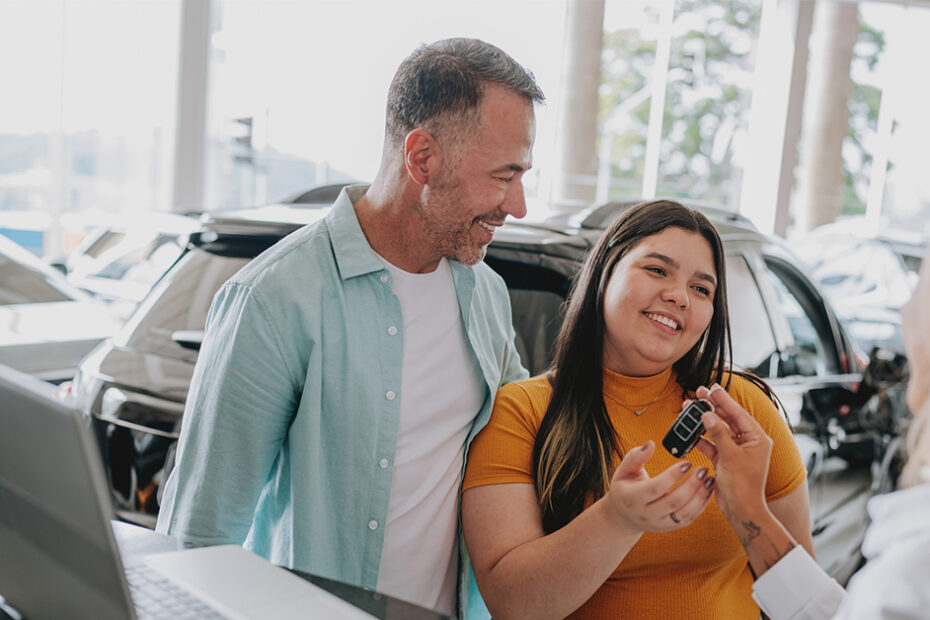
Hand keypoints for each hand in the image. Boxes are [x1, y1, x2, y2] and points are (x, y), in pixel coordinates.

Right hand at [603, 440, 714, 532]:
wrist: (623, 516)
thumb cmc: (624, 487)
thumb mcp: (624, 470)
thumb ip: (636, 456)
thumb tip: (651, 444)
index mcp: (631, 498)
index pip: (656, 487)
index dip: (673, 475)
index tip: (687, 463)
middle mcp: (645, 513)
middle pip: (673, 502)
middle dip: (691, 485)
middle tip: (702, 470)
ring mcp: (658, 523)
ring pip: (684, 513)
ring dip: (700, 496)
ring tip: (709, 480)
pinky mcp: (669, 527)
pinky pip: (688, 518)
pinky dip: (700, 505)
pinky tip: (706, 491)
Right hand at [694, 384, 771, 523]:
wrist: (741, 511)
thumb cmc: (743, 486)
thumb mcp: (730, 455)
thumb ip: (718, 433)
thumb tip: (707, 415)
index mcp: (757, 438)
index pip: (738, 413)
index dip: (724, 400)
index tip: (712, 388)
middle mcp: (748, 443)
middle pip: (727, 419)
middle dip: (712, 407)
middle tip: (699, 393)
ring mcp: (736, 451)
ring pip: (718, 430)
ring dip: (703, 422)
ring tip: (689, 409)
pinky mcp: (725, 460)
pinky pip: (712, 444)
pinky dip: (701, 439)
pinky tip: (690, 432)